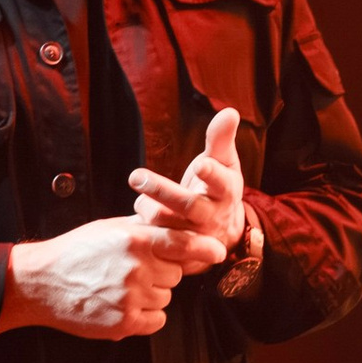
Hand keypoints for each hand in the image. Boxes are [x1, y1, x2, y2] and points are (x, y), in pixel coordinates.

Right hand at [0, 213, 219, 340]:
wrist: (41, 283)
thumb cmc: (75, 252)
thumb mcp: (109, 228)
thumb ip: (144, 227)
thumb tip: (175, 222)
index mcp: (135, 240)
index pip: (183, 244)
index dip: (205, 249)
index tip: (218, 253)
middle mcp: (136, 268)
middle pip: (176, 275)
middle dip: (162, 273)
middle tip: (134, 271)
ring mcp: (130, 297)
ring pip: (166, 298)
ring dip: (152, 295)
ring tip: (121, 288)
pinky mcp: (124, 323)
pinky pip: (157, 320)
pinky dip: (146, 316)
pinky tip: (124, 306)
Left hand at [129, 105, 247, 257]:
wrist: (221, 232)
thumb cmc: (217, 188)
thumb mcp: (223, 163)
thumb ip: (221, 139)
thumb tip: (230, 111)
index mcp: (225, 190)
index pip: (221, 181)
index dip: (211, 174)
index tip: (200, 165)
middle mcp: (212, 214)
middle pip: (187, 205)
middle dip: (162, 191)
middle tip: (135, 176)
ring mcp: (195, 236)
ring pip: (167, 224)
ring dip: (148, 210)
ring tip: (139, 198)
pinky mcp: (180, 251)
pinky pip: (158, 244)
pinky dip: (144, 232)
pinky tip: (131, 225)